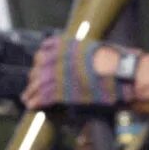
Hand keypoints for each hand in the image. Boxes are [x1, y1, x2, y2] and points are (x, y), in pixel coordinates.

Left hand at [20, 36, 139, 108]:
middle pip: (38, 66)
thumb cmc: (119, 62)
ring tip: (26, 97)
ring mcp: (59, 74)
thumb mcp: (100, 48)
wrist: (122, 75)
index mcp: (69, 44)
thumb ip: (88, 52)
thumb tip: (87, 57)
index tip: (39, 65)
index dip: (40, 59)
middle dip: (34, 77)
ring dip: (30, 91)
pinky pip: (42, 96)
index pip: (45, 48)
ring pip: (37, 82)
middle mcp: (60, 56)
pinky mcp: (61, 91)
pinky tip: (32, 105)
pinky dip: (35, 101)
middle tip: (31, 84)